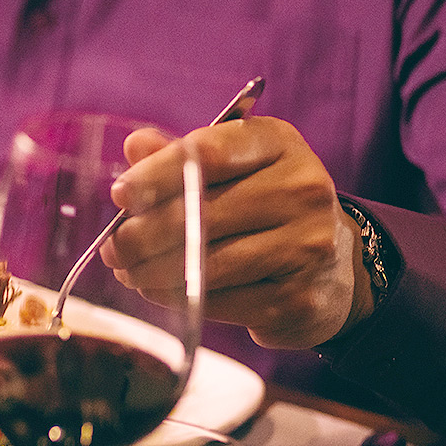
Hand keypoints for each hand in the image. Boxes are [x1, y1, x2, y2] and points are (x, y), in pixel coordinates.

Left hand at [99, 117, 368, 348]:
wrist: (333, 268)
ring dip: (152, 271)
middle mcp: (303, 189)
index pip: (207, 153)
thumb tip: (135, 146)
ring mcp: (308, 246)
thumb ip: (182, 155)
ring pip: (205, 263)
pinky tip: (160, 291)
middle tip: (113, 248)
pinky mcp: (299, 298)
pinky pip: (220, 300)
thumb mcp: (231, 167)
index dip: (155, 174)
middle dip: (142, 235)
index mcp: (278, 144)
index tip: (119, 194)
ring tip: (128, 271)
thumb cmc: (262, 206)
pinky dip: (180, 298)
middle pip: (199, 214)